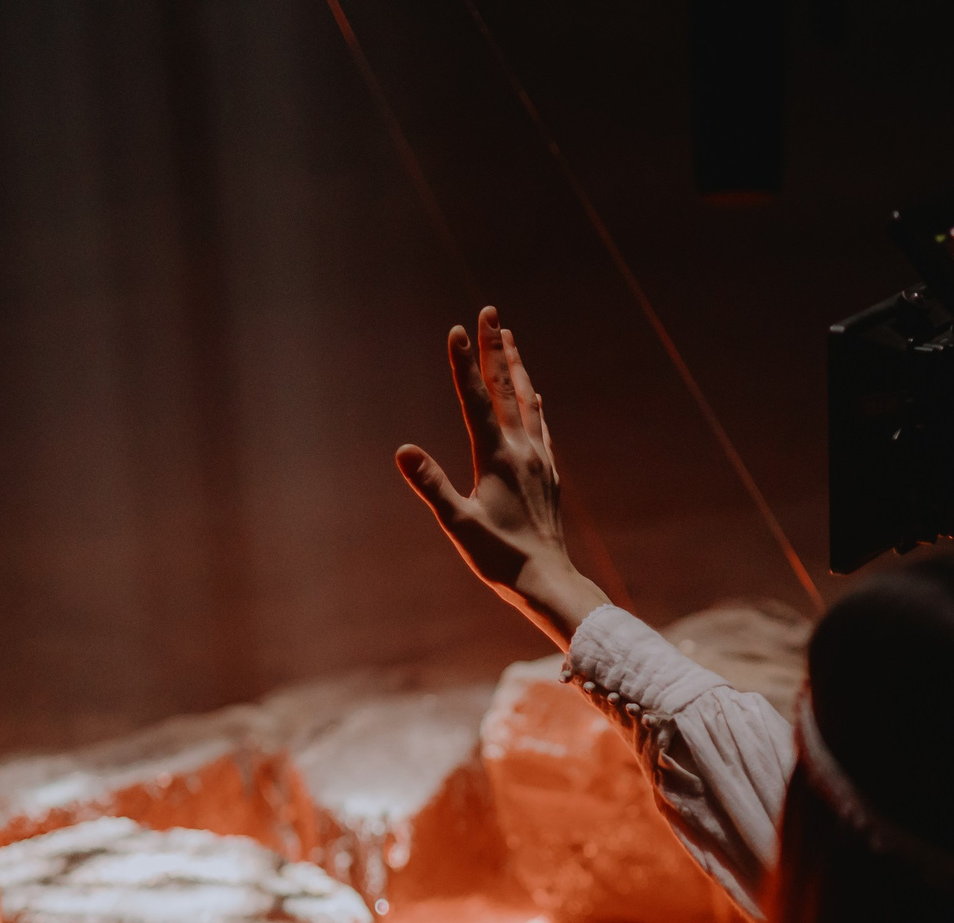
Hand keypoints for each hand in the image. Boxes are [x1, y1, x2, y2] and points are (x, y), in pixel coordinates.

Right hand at [396, 306, 609, 646]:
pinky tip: (534, 397)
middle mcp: (523, 451)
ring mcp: (540, 460)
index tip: (457, 328)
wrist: (549, 581)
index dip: (464, 363)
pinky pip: (541, 428)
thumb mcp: (458, 525)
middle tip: (490, 311)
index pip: (476, 400)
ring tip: (510, 338)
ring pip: (528, 401)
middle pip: (507, 388)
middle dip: (495, 348)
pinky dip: (534, 404)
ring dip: (515, 367)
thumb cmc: (500, 558)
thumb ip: (432, 485)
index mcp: (498, 458)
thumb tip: (403, 450)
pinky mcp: (550, 474)